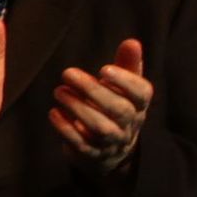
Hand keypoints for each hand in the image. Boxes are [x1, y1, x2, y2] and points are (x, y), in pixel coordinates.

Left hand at [51, 39, 150, 173]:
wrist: (112, 151)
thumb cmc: (115, 107)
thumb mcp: (124, 88)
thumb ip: (127, 65)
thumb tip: (132, 42)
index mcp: (139, 105)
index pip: (142, 93)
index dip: (126, 81)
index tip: (104, 68)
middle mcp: (129, 125)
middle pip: (119, 110)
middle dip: (93, 91)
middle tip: (67, 73)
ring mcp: (111, 142)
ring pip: (101, 128)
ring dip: (78, 108)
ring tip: (59, 91)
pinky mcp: (91, 154)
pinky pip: (81, 144)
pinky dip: (66, 129)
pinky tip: (54, 113)